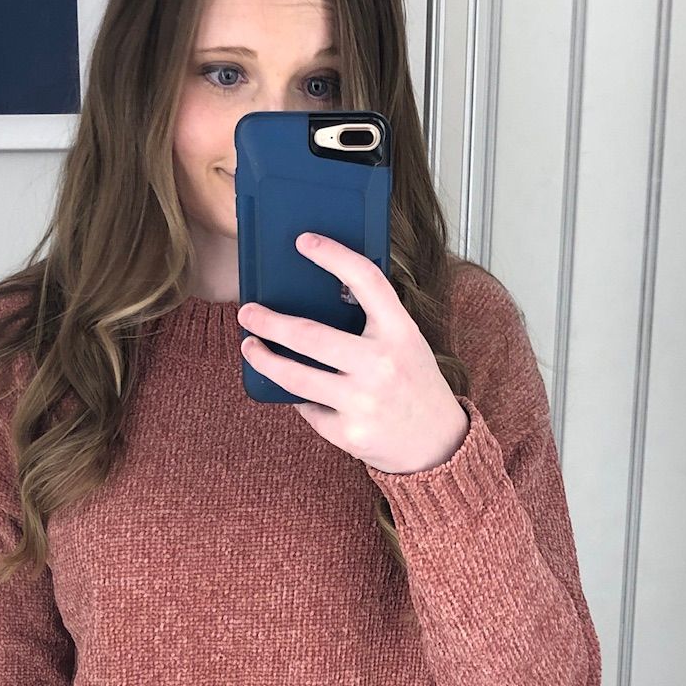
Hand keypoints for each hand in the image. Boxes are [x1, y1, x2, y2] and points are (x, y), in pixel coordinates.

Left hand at [237, 232, 468, 473]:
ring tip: (250, 347)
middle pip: (309, 335)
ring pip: (295, 376)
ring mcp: (364, 401)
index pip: (367, 282)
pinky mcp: (350, 432)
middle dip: (269, 322)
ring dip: (264, 359)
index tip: (304, 241)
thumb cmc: (414, 384)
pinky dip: (302, 399)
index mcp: (400, 332)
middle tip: (247, 313)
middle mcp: (382, 364)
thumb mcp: (406, 344)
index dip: (334, 256)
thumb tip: (315, 298)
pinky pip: (309, 408)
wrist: (438, 444)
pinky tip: (303, 394)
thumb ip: (374, 322)